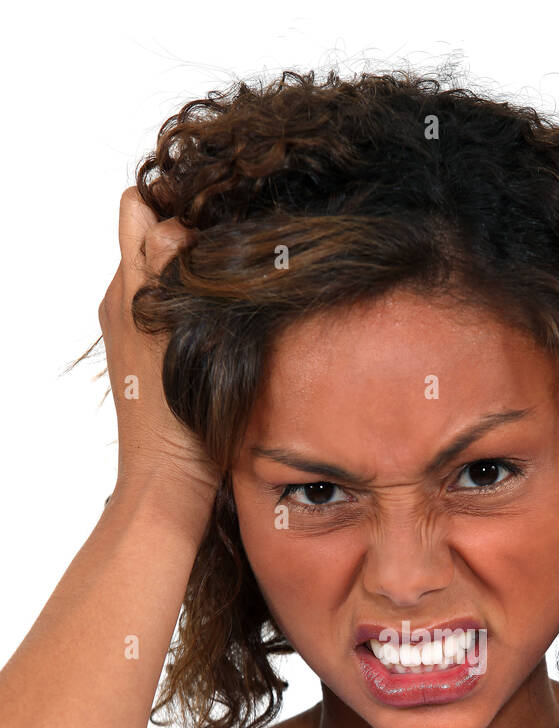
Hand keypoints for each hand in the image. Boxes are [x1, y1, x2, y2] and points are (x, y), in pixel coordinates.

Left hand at [98, 186, 218, 505]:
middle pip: (148, 232)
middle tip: (223, 249)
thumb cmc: (176, 419)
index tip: (214, 219)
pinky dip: (189, 298)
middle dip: (183, 228)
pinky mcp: (149, 349)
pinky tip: (216, 319)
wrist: (169, 479)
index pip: (139, 209)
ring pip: (162, 267)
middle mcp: (123, 299)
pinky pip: (167, 301)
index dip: (175, 205)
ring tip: (224, 287)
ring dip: (191, 267)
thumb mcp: (176, 333)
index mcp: (125, 286)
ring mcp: (133, 324)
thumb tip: (171, 224)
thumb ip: (166, 272)